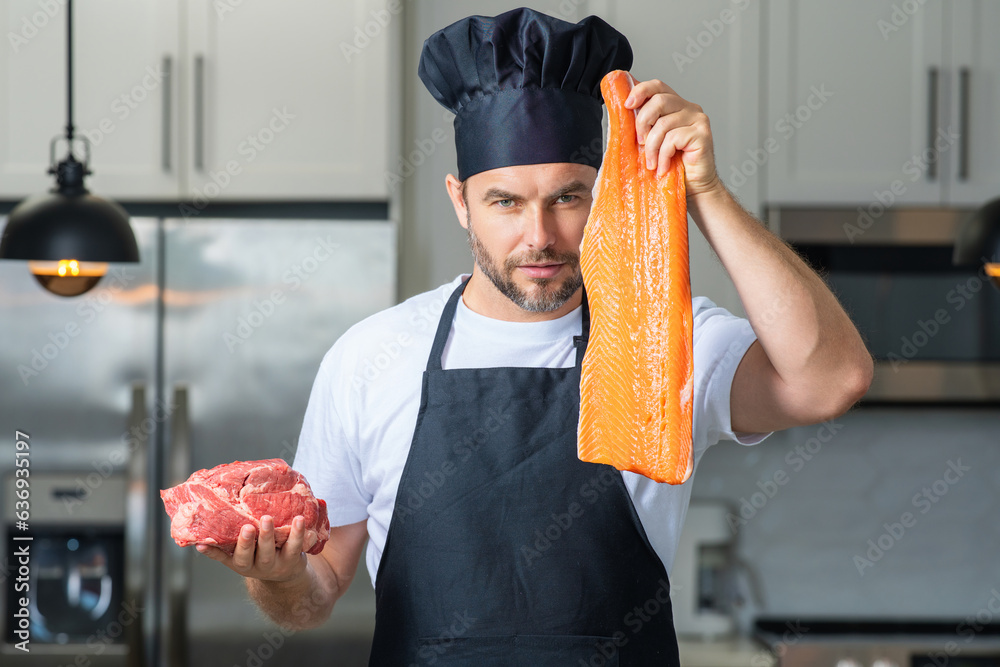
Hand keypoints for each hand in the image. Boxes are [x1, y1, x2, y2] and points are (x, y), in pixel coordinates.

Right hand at [195, 515, 318, 582]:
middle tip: (247, 526)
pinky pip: (295, 546)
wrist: (286, 573)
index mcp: (240, 563)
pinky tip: (299, 520)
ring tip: (268, 518)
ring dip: (270, 535)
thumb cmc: (257, 555)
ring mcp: (275, 564)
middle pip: (251, 555)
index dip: (215, 553)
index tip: (203, 544)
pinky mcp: (293, 559)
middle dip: (248, 542)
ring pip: (271, 551)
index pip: (228, 558)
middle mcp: (257, 566)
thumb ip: (222, 547)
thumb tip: (196, 538)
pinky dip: (298, 533)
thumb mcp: (239, 555)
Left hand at [625, 78, 722, 197]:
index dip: (641, 91)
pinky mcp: (702, 134)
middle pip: (659, 100)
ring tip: (652, 164)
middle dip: (642, 122)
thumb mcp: (653, 141)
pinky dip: (663, 156)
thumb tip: (623, 113)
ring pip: (664, 123)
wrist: (694, 188)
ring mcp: (699, 120)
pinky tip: (664, 167)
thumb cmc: (673, 166)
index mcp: (676, 106)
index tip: (627, 105)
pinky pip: (673, 138)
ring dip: (652, 147)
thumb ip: (644, 125)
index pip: (658, 86)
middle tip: (640, 143)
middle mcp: (690, 108)